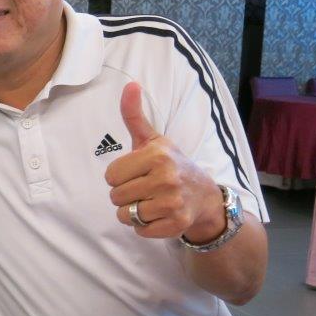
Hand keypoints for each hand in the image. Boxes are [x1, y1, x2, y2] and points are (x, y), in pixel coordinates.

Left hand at [104, 82, 224, 241]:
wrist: (205, 196)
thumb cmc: (172, 165)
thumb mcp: (153, 140)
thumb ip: (135, 116)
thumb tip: (130, 85)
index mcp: (156, 155)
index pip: (110, 175)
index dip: (119, 176)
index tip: (137, 173)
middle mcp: (166, 177)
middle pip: (115, 196)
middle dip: (125, 195)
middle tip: (145, 188)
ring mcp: (172, 203)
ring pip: (125, 215)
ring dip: (133, 211)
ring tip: (151, 201)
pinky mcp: (175, 224)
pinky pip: (140, 230)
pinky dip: (144, 226)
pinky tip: (159, 214)